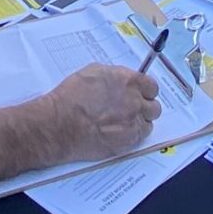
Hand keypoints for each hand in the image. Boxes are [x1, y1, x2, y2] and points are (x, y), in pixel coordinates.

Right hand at [47, 64, 161, 158]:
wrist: (59, 124)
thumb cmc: (70, 98)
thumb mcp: (93, 72)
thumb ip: (115, 76)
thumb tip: (123, 81)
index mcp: (128, 81)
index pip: (152, 87)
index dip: (146, 91)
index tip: (141, 95)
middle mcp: (135, 101)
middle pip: (153, 106)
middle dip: (144, 108)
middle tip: (132, 110)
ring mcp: (133, 122)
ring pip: (148, 123)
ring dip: (139, 122)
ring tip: (124, 123)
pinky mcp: (128, 141)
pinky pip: (140, 138)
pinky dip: (133, 135)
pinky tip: (119, 133)